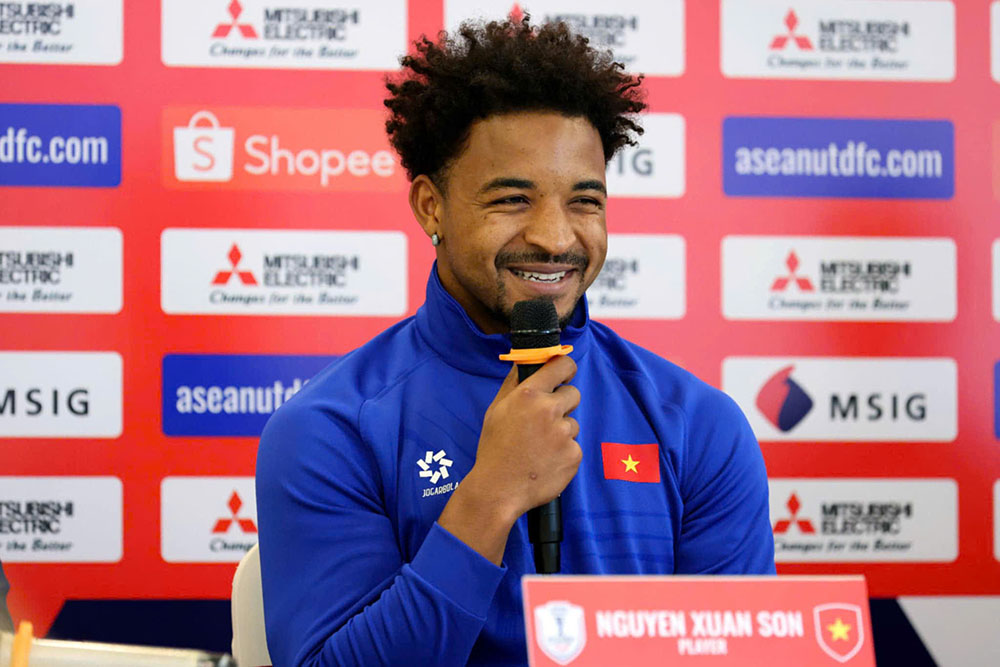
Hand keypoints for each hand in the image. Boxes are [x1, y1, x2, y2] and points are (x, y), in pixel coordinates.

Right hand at [469, 355, 581, 517]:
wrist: (498, 489)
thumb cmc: (494, 448)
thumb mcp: (496, 410)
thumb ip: (513, 382)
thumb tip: (523, 361)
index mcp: (529, 394)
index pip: (562, 366)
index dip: (566, 369)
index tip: (564, 375)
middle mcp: (549, 410)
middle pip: (573, 394)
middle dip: (562, 404)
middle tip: (545, 421)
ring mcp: (564, 434)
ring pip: (572, 423)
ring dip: (561, 432)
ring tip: (539, 448)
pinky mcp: (574, 455)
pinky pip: (574, 446)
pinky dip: (564, 453)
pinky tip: (546, 462)